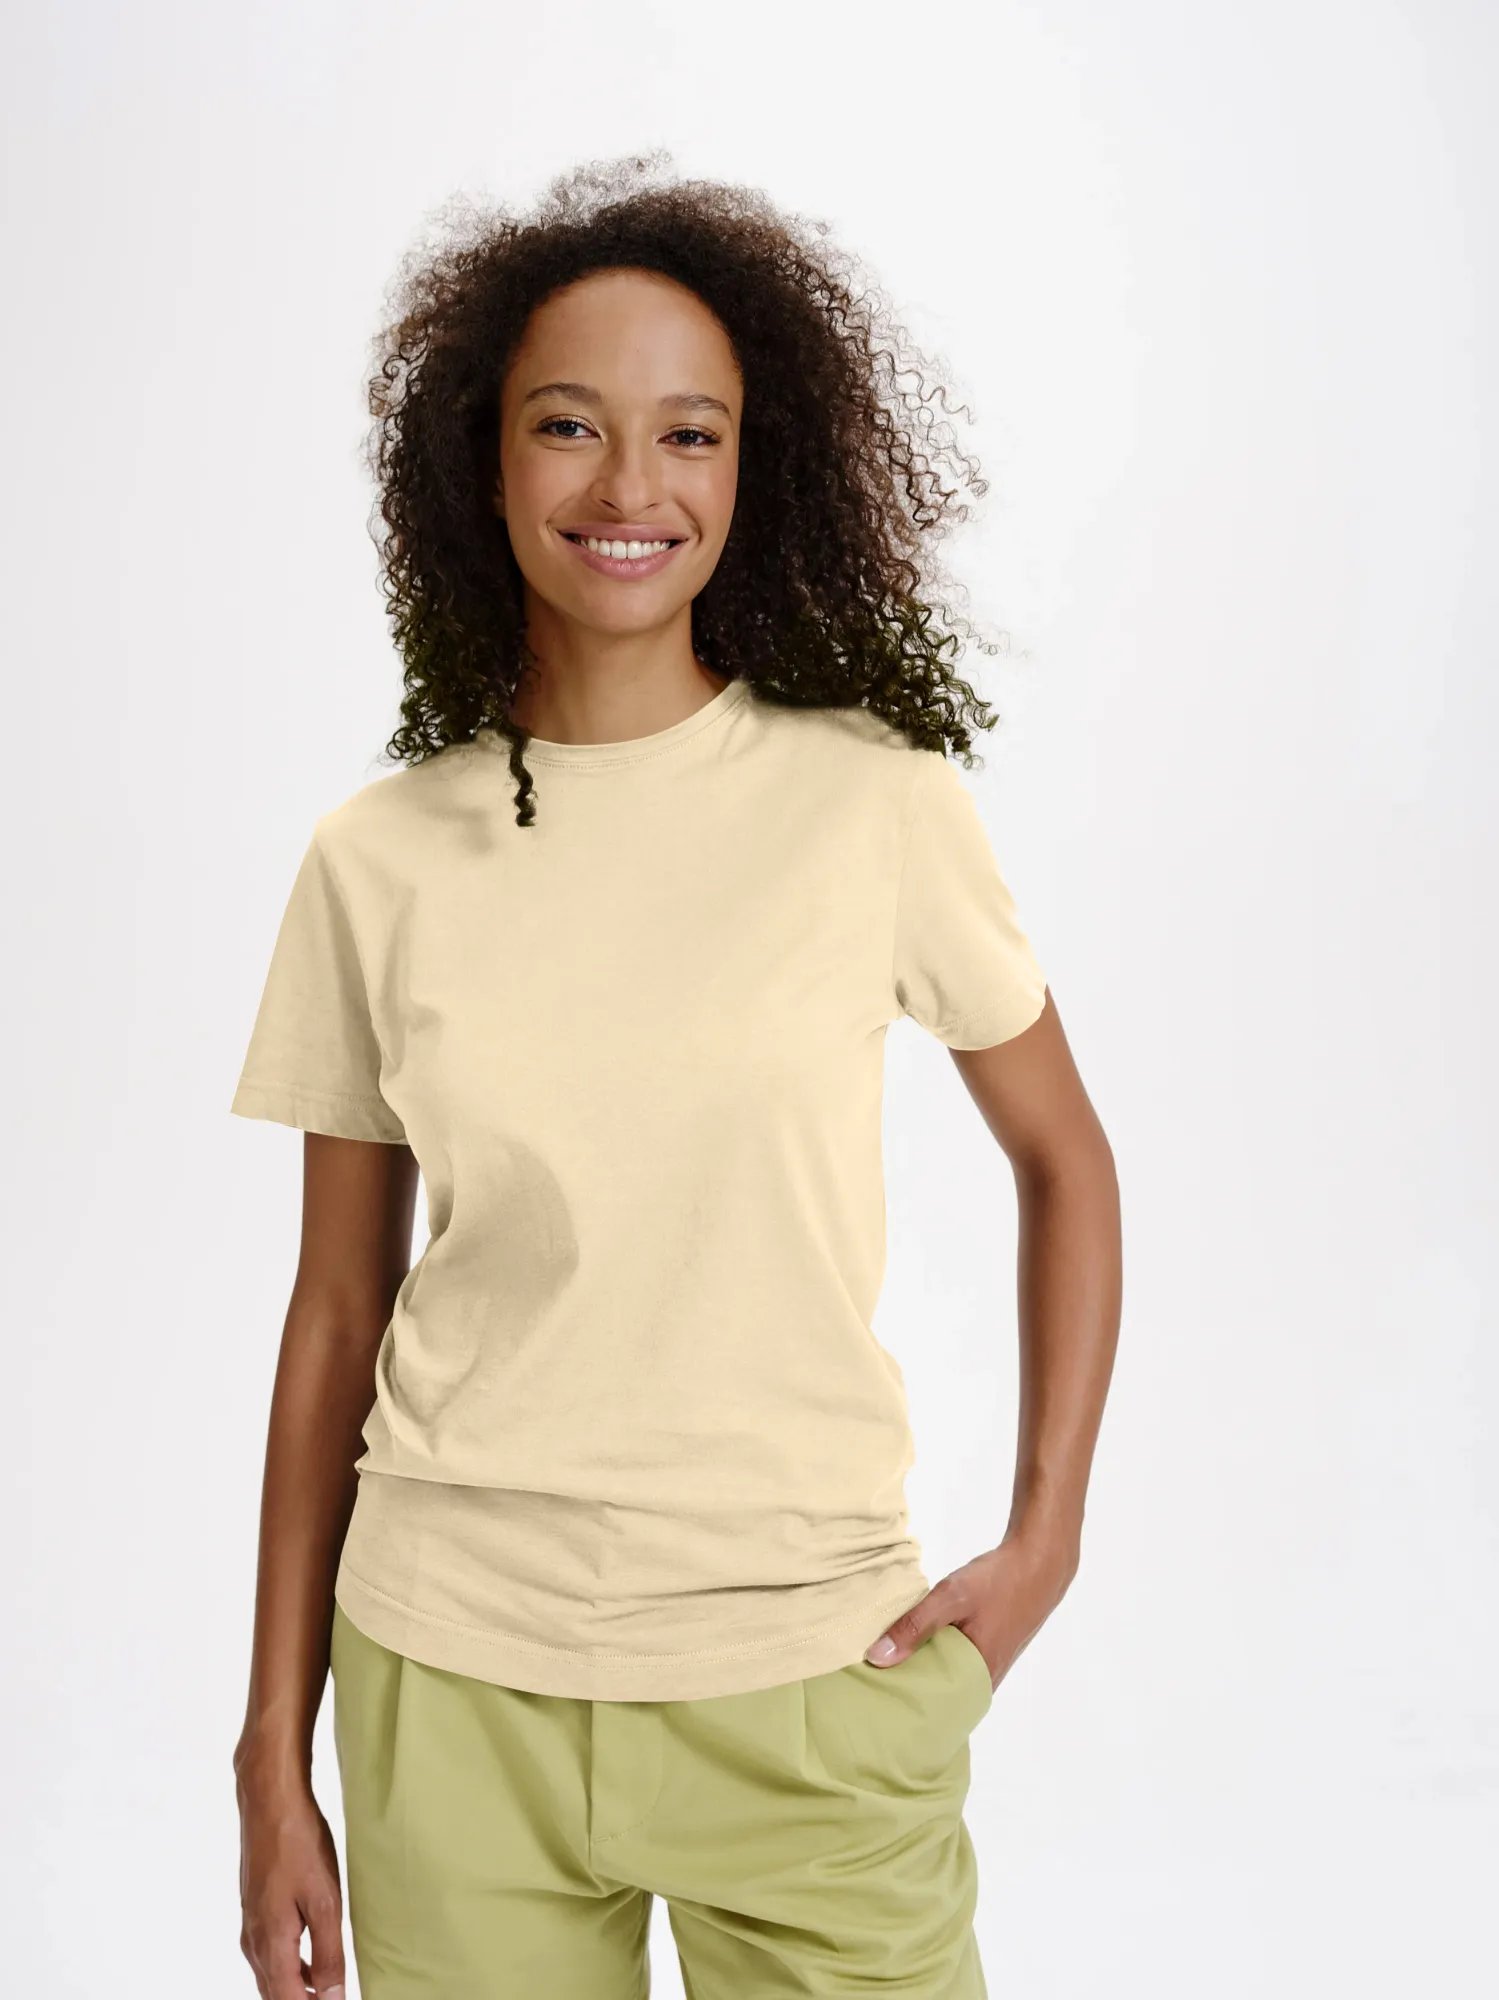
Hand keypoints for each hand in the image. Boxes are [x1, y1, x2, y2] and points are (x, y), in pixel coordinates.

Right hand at [236, 1761, 346, 1999]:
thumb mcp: (324, 1901)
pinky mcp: (257, 1909)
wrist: (270, 1801)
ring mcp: (252, 1925)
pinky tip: (315, 1962)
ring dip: (297, 1990)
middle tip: (335, 1998)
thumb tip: (332, 1999)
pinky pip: (271, 1955)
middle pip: (275, 1995)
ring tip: (329, 1990)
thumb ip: (328, 1953)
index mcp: (270, 1945)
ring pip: (272, 1976)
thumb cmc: (298, 1845)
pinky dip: (292, 1969)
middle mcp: (254, 1942)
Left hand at [863, 1528, 1079, 1687]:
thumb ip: (915, 1626)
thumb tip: (876, 1659)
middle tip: (869, 1686)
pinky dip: (933, 1655)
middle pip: (937, 1695)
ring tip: (882, 1667)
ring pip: (945, 1676)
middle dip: (907, 1690)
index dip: (904, 1708)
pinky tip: (911, 1645)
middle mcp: (984, 1680)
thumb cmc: (1000, 1582)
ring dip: (920, 1670)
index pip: (934, 1711)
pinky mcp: (987, 1649)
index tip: (872, 1705)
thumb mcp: (952, 1598)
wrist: (1038, 1562)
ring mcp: (987, 1665)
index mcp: (978, 1678)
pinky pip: (953, 1662)